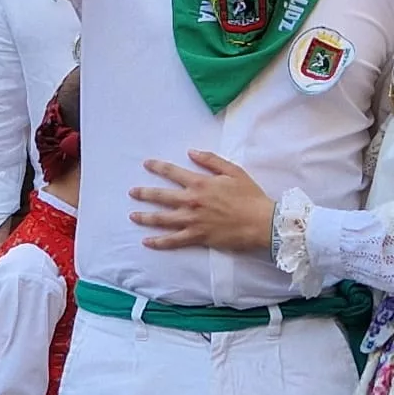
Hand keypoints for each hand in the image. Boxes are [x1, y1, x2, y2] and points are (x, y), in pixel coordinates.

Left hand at [130, 150, 274, 251]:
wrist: (261, 222)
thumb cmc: (249, 196)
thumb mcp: (233, 171)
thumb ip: (211, 160)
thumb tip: (191, 152)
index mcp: (200, 183)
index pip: (173, 172)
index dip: (158, 167)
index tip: (146, 164)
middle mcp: (192, 201)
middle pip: (161, 197)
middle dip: (144, 193)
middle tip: (132, 192)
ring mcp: (193, 221)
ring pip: (162, 219)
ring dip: (145, 217)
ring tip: (133, 215)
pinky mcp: (197, 237)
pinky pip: (173, 241)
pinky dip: (158, 242)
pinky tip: (147, 241)